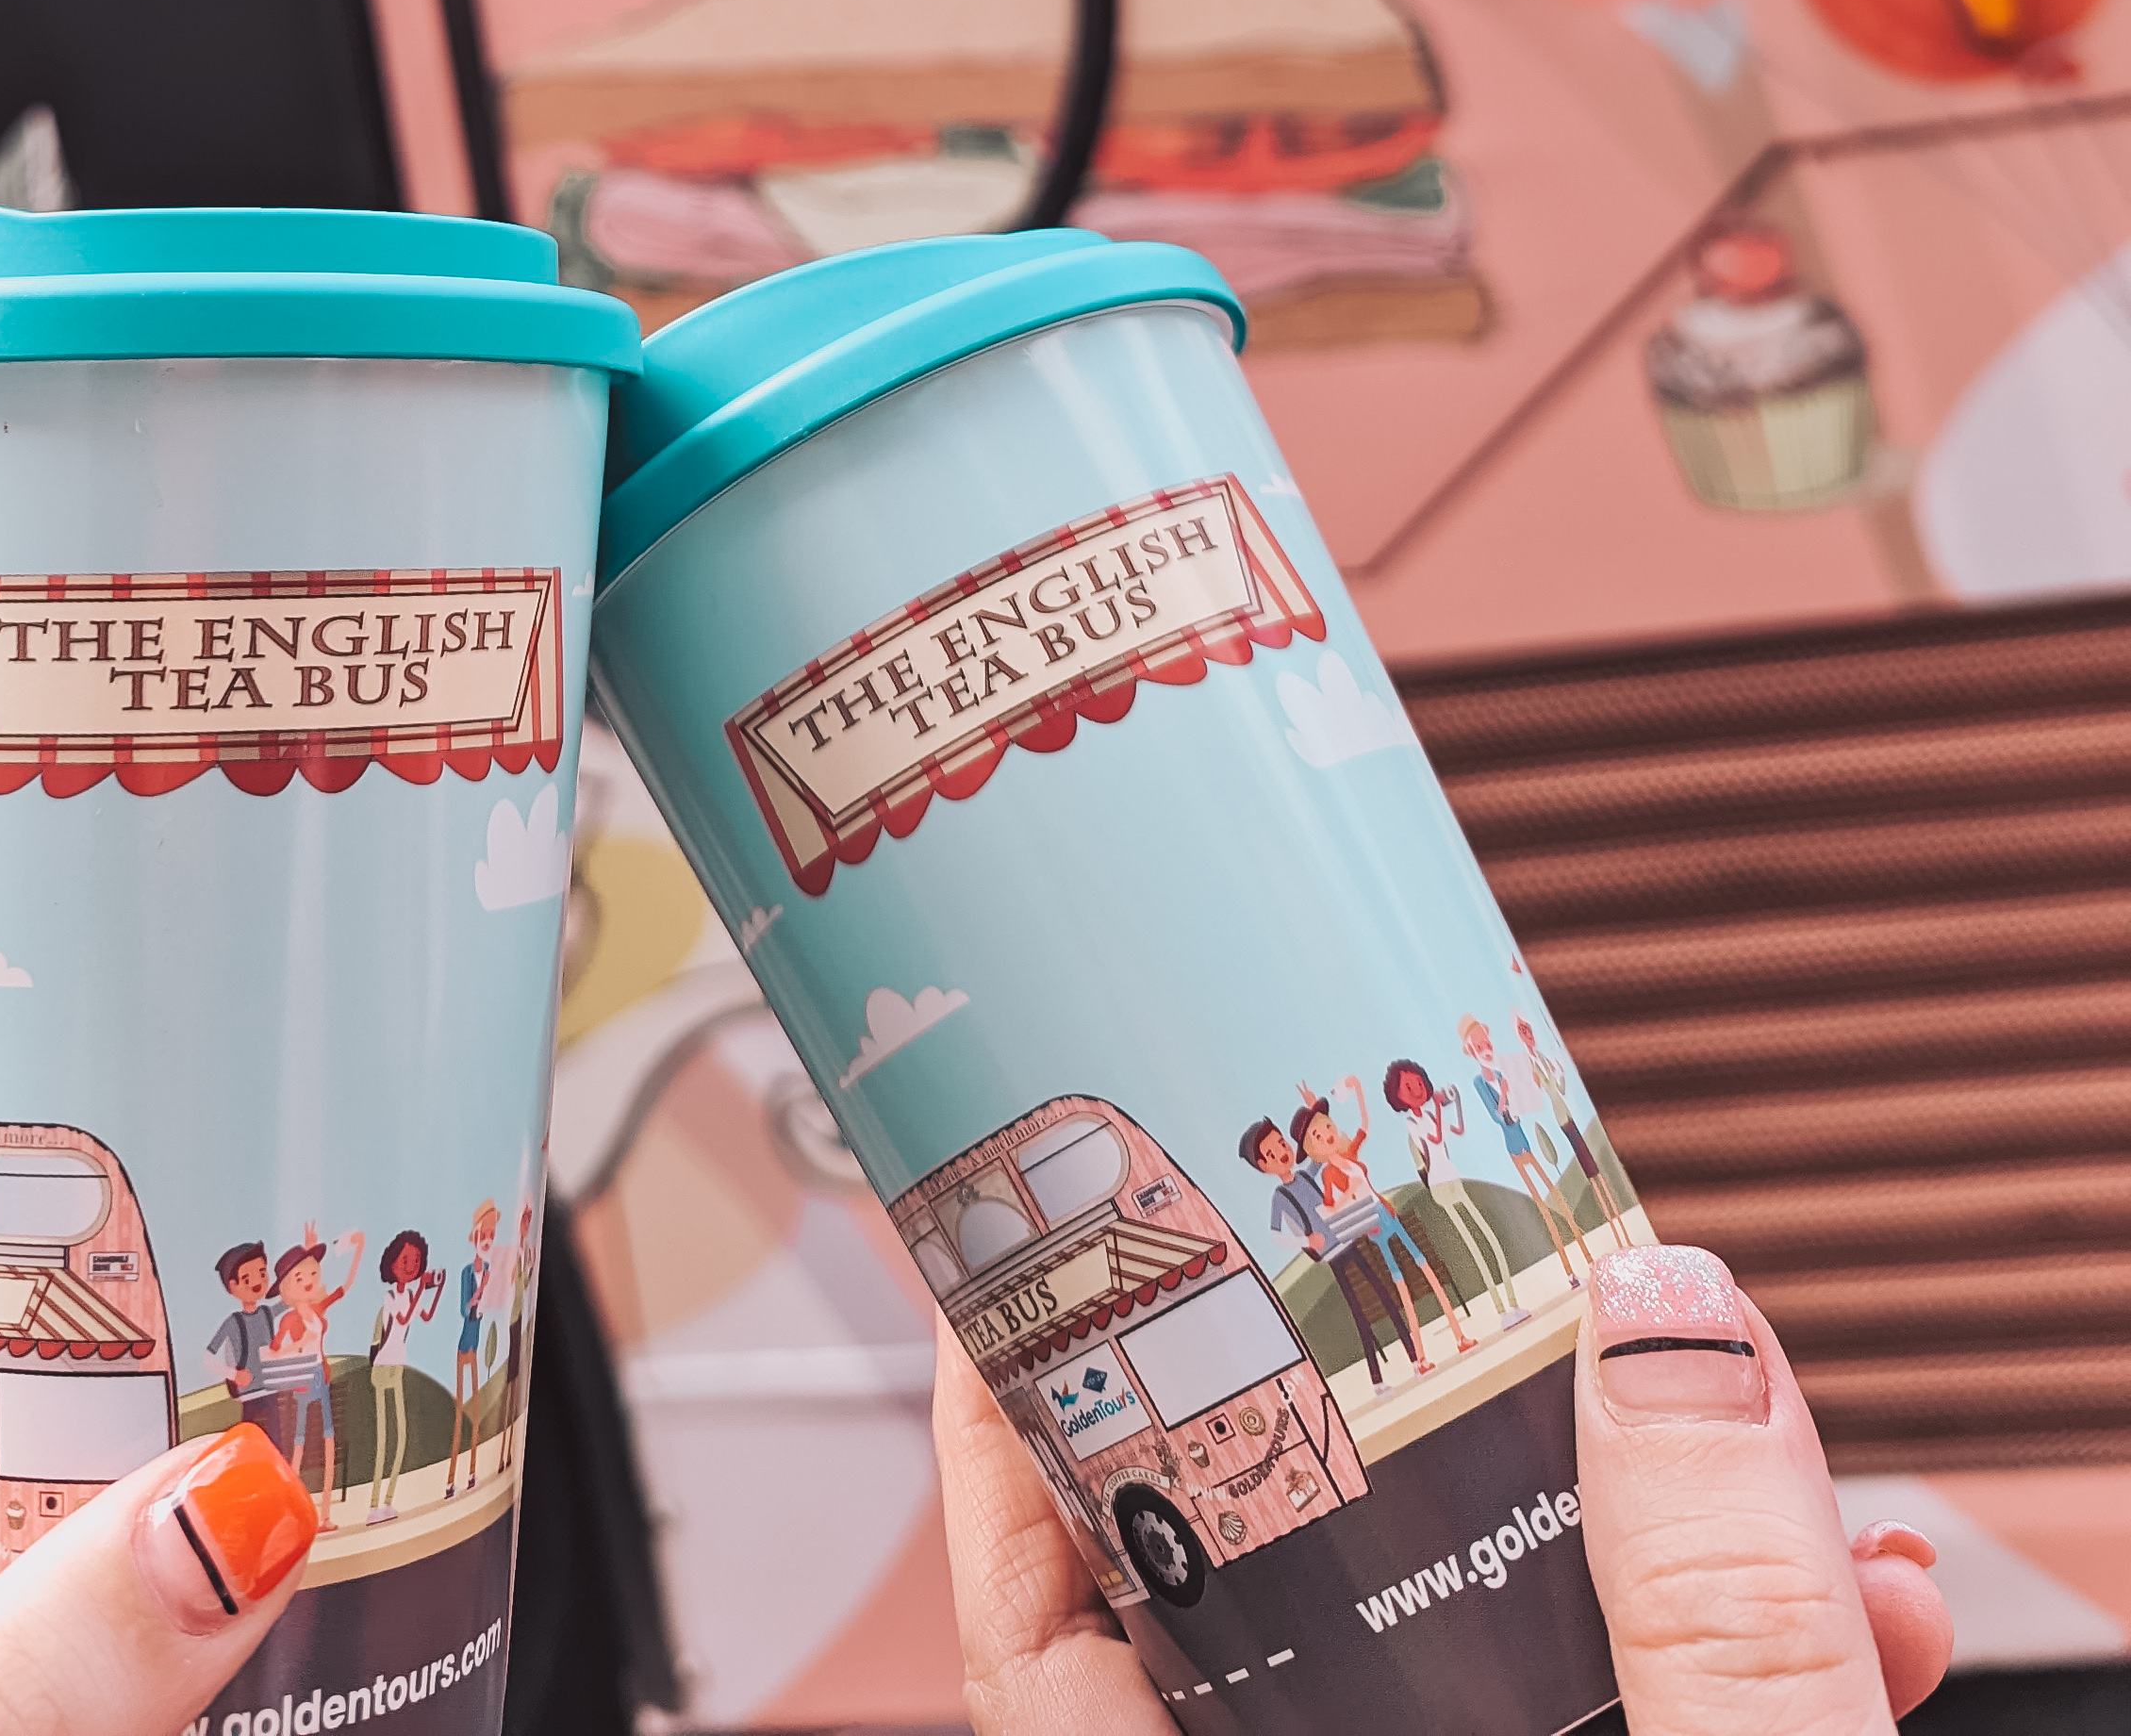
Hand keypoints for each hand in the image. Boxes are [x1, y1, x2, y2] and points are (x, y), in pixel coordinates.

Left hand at [930, 1239, 1952, 1735]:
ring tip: (1709, 1385)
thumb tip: (1671, 1322)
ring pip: (1482, 1668)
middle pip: (1277, 1588)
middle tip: (1422, 1229)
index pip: (1035, 1613)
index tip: (1036, 1212)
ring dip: (1623, 1529)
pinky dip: (1734, 1670)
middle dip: (1390, 1407)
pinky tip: (1860, 1602)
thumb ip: (1708, 1628)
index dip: (1020, 1406)